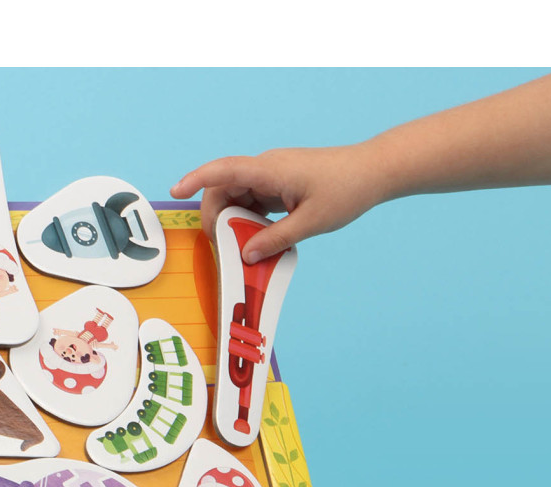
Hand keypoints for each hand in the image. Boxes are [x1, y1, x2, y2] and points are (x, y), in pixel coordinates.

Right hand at [170, 143, 385, 262]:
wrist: (374, 171)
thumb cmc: (347, 190)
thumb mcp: (310, 222)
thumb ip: (275, 240)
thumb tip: (246, 255)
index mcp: (271, 170)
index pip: (224, 170)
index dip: (196, 179)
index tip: (176, 191)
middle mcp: (267, 168)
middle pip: (224, 187)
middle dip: (215, 216)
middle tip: (219, 246)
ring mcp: (273, 175)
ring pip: (238, 196)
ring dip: (233, 221)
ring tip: (240, 247)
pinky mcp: (280, 184)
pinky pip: (253, 200)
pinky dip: (249, 220)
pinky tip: (256, 238)